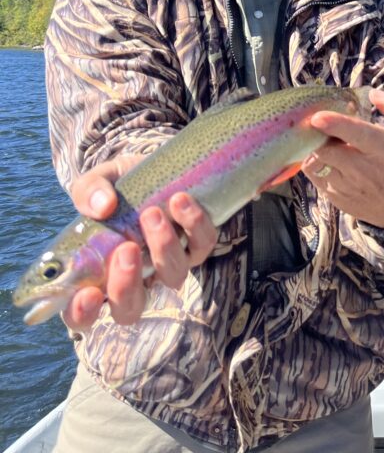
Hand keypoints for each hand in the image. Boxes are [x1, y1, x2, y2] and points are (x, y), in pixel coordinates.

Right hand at [63, 155, 217, 328]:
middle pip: (129, 309)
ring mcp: (167, 265)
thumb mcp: (96, 181)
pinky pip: (201, 245)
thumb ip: (88, 192)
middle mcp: (134, 279)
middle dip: (127, 286)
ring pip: (172, 276)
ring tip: (152, 214)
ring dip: (163, 248)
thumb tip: (103, 207)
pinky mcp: (196, 245)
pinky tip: (180, 201)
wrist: (153, 167)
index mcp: (97, 274)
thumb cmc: (117, 186)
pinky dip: (193, 224)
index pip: (82, 315)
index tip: (88, 293)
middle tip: (127, 250)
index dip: (82, 313)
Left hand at [303, 88, 383, 228]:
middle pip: (326, 149)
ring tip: (325, 144)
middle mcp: (363, 169)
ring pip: (316, 164)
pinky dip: (316, 165)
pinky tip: (327, 160)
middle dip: (318, 136)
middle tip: (320, 127)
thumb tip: (374, 94)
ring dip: (315, 151)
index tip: (317, 117)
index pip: (356, 134)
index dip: (335, 124)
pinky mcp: (336, 198)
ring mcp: (347, 186)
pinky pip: (314, 177)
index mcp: (382, 148)